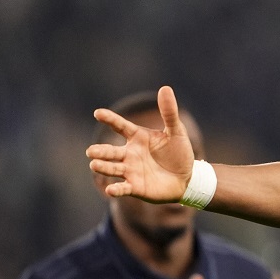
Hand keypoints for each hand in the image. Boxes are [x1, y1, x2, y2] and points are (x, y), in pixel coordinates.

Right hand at [86, 86, 193, 202]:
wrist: (188, 178)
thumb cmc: (180, 153)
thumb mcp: (176, 132)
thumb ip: (169, 112)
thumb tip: (165, 88)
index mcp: (138, 138)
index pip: (121, 126)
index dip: (110, 119)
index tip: (98, 113)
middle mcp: (130, 154)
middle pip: (110, 151)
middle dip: (100, 151)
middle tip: (91, 151)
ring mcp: (131, 171)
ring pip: (112, 168)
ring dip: (103, 167)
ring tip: (94, 164)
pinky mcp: (135, 187)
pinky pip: (123, 188)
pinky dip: (116, 190)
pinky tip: (110, 190)